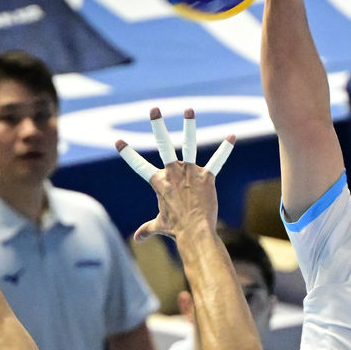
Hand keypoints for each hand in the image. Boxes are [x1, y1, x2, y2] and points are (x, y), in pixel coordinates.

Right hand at [116, 108, 231, 241]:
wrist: (194, 233)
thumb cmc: (176, 230)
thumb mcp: (159, 226)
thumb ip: (147, 229)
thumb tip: (137, 239)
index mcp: (159, 182)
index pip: (139, 166)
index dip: (128, 154)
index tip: (118, 141)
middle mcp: (173, 174)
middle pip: (163, 146)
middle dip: (158, 127)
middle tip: (154, 109)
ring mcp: (190, 174)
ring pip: (189, 146)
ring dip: (189, 127)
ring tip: (188, 110)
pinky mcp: (206, 178)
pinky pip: (217, 161)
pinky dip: (225, 149)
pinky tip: (232, 136)